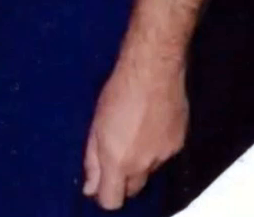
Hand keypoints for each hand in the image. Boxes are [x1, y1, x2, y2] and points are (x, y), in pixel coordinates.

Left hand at [83, 56, 187, 209]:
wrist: (154, 68)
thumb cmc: (119, 90)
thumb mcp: (96, 124)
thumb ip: (93, 160)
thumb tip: (90, 188)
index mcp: (119, 161)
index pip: (111, 201)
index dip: (103, 194)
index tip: (98, 182)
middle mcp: (143, 165)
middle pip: (132, 190)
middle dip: (122, 179)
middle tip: (115, 151)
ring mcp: (164, 156)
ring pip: (149, 171)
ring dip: (140, 161)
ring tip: (134, 130)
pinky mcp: (179, 144)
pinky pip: (163, 156)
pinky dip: (155, 147)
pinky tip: (150, 123)